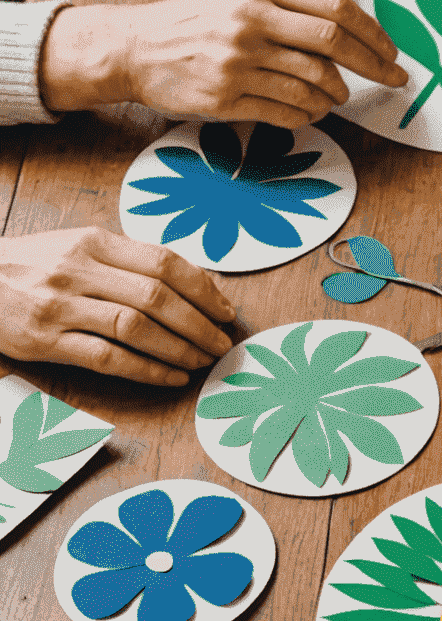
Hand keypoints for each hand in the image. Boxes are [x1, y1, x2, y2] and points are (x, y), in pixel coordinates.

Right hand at [0, 227, 235, 384]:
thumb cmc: (36, 265)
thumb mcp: (78, 247)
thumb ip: (128, 260)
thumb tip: (195, 283)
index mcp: (94, 243)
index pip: (164, 263)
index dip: (204, 289)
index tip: (226, 311)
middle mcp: (79, 270)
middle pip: (157, 297)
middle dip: (200, 324)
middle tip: (222, 343)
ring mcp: (60, 306)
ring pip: (136, 328)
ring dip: (179, 349)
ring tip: (203, 361)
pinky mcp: (45, 340)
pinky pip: (108, 357)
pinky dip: (147, 369)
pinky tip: (172, 377)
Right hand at [43, 0, 407, 126]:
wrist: (138, 47)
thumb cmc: (201, 22)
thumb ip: (294, 7)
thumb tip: (357, 32)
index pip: (336, 7)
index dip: (374, 33)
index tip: (393, 53)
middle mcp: (251, 21)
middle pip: (334, 43)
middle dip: (374, 66)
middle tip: (394, 80)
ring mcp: (238, 60)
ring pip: (315, 83)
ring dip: (337, 95)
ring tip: (336, 96)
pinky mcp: (226, 97)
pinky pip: (289, 112)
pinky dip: (310, 115)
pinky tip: (310, 111)